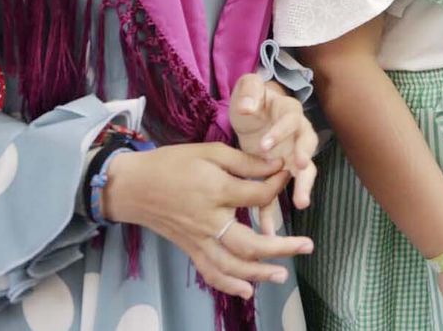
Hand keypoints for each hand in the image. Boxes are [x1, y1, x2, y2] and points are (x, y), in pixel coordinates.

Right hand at [100, 142, 312, 299]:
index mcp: (217, 191)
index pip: (259, 196)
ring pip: (232, 265)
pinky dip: (229, 284)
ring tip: (283, 275)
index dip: (278, 184)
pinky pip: (210, 272)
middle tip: (308, 245)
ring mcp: (199, 239)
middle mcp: (210, 221)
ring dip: (259, 273)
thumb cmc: (172, 163)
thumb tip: (276, 165)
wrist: (134, 186)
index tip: (286, 173)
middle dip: (281, 247)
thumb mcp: (209, 152)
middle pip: (250, 243)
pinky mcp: (190, 249)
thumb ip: (244, 161)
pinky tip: (248, 291)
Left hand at [228, 73, 317, 211]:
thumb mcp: (249, 87)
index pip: (290, 121)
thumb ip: (250, 91)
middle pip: (307, 151)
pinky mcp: (278, 173)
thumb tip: (247, 107)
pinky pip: (278, 192)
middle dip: (305, 167)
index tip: (265, 146)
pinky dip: (274, 210)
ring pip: (301, 175)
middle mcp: (297, 136)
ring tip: (300, 204)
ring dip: (300, 189)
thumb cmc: (253, 98)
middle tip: (301, 178)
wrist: (253, 111)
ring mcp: (291, 156)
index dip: (280, 133)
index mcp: (290, 113)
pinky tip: (268, 228)